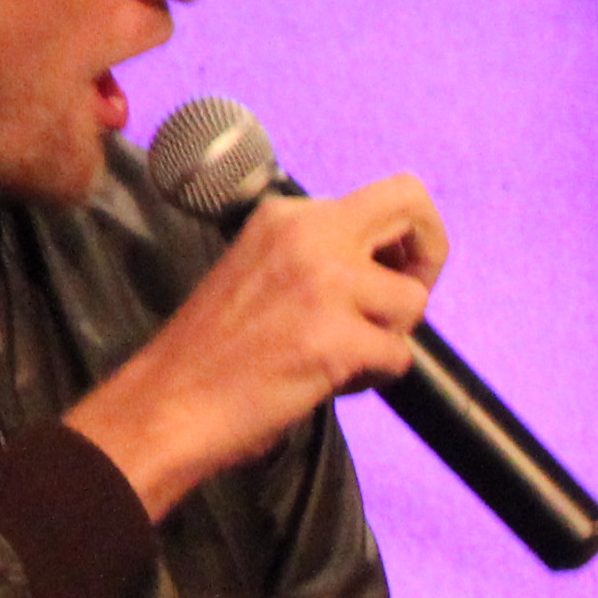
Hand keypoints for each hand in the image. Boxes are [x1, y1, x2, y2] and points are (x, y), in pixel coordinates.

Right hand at [70, 172, 448, 515]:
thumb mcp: (264, 269)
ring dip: (389, 337)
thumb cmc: (216, 350)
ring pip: (413, 301)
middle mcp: (308, 234)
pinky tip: (328, 381)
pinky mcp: (334, 337)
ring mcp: (322, 283)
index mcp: (289, 216)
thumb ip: (321, 255)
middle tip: (395, 307)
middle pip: (414, 206)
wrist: (168, 403)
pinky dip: (374, 378)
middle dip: (428, 258)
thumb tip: (396, 263)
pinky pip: (399, 356)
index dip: (410, 236)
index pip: (390, 194)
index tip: (392, 274)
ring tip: (341, 357)